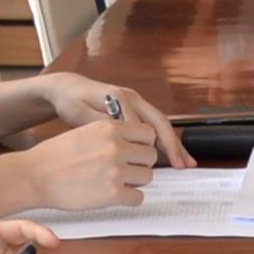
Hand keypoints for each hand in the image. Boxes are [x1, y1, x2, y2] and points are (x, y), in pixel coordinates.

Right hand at [12, 110, 161, 211]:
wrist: (35, 176)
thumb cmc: (55, 156)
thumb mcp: (86, 131)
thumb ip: (111, 135)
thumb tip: (133, 143)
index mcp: (110, 128)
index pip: (148, 133)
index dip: (143, 144)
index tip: (137, 151)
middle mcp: (116, 146)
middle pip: (150, 156)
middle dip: (141, 164)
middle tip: (128, 169)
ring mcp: (116, 170)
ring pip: (147, 177)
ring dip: (136, 182)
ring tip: (119, 182)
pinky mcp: (113, 193)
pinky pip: (138, 198)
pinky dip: (130, 199)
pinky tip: (116, 195)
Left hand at [50, 76, 183, 154]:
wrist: (67, 88)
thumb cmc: (71, 101)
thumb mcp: (80, 115)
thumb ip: (101, 125)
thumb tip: (121, 139)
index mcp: (119, 98)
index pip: (140, 125)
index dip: (147, 146)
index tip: (152, 165)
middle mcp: (132, 98)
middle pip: (159, 122)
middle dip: (172, 145)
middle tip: (182, 165)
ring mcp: (135, 103)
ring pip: (160, 125)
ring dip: (173, 144)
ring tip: (186, 163)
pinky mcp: (133, 110)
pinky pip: (153, 126)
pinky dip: (164, 141)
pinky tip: (172, 155)